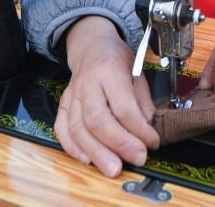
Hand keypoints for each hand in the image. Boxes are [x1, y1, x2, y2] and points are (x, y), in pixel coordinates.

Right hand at [55, 16, 159, 176]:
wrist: (90, 45)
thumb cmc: (116, 59)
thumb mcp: (137, 70)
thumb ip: (142, 100)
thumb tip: (148, 129)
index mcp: (109, 70)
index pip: (123, 106)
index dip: (139, 129)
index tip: (153, 142)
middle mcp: (87, 83)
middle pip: (97, 120)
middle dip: (119, 144)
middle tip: (137, 159)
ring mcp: (71, 95)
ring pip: (78, 128)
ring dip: (96, 152)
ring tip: (113, 169)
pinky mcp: (62, 104)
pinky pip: (61, 129)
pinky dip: (72, 148)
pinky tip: (87, 160)